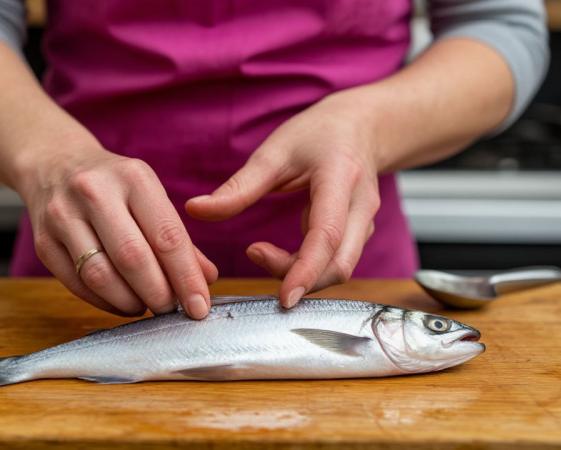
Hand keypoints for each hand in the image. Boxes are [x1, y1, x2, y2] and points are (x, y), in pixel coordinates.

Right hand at [21, 144, 217, 318]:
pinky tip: (120, 302)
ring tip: (145, 305)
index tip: (199, 306)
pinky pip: (77, 284)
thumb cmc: (114, 185)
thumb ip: (179, 239)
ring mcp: (63, 216)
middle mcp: (95, 192)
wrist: (54, 163)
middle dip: (158, 294)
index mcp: (133, 177)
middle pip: (133, 258)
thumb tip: (206, 279)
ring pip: (100, 275)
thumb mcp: (149, 196)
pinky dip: (104, 302)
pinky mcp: (43, 241)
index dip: (186, 278)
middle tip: (171, 309)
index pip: (167, 236)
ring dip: (129, 301)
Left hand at [186, 91, 380, 307]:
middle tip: (255, 256)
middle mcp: (361, 205)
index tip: (284, 297)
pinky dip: (308, 268)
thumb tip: (194, 210)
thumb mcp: (274, 152)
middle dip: (300, 279)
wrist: (360, 126)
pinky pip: (336, 262)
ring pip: (339, 268)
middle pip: (340, 264)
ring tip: (261, 251)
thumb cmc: (316, 134)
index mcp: (340, 179)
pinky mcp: (359, 233)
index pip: (327, 236)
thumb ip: (238, 187)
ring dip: (300, 274)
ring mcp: (365, 222)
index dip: (306, 271)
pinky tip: (281, 254)